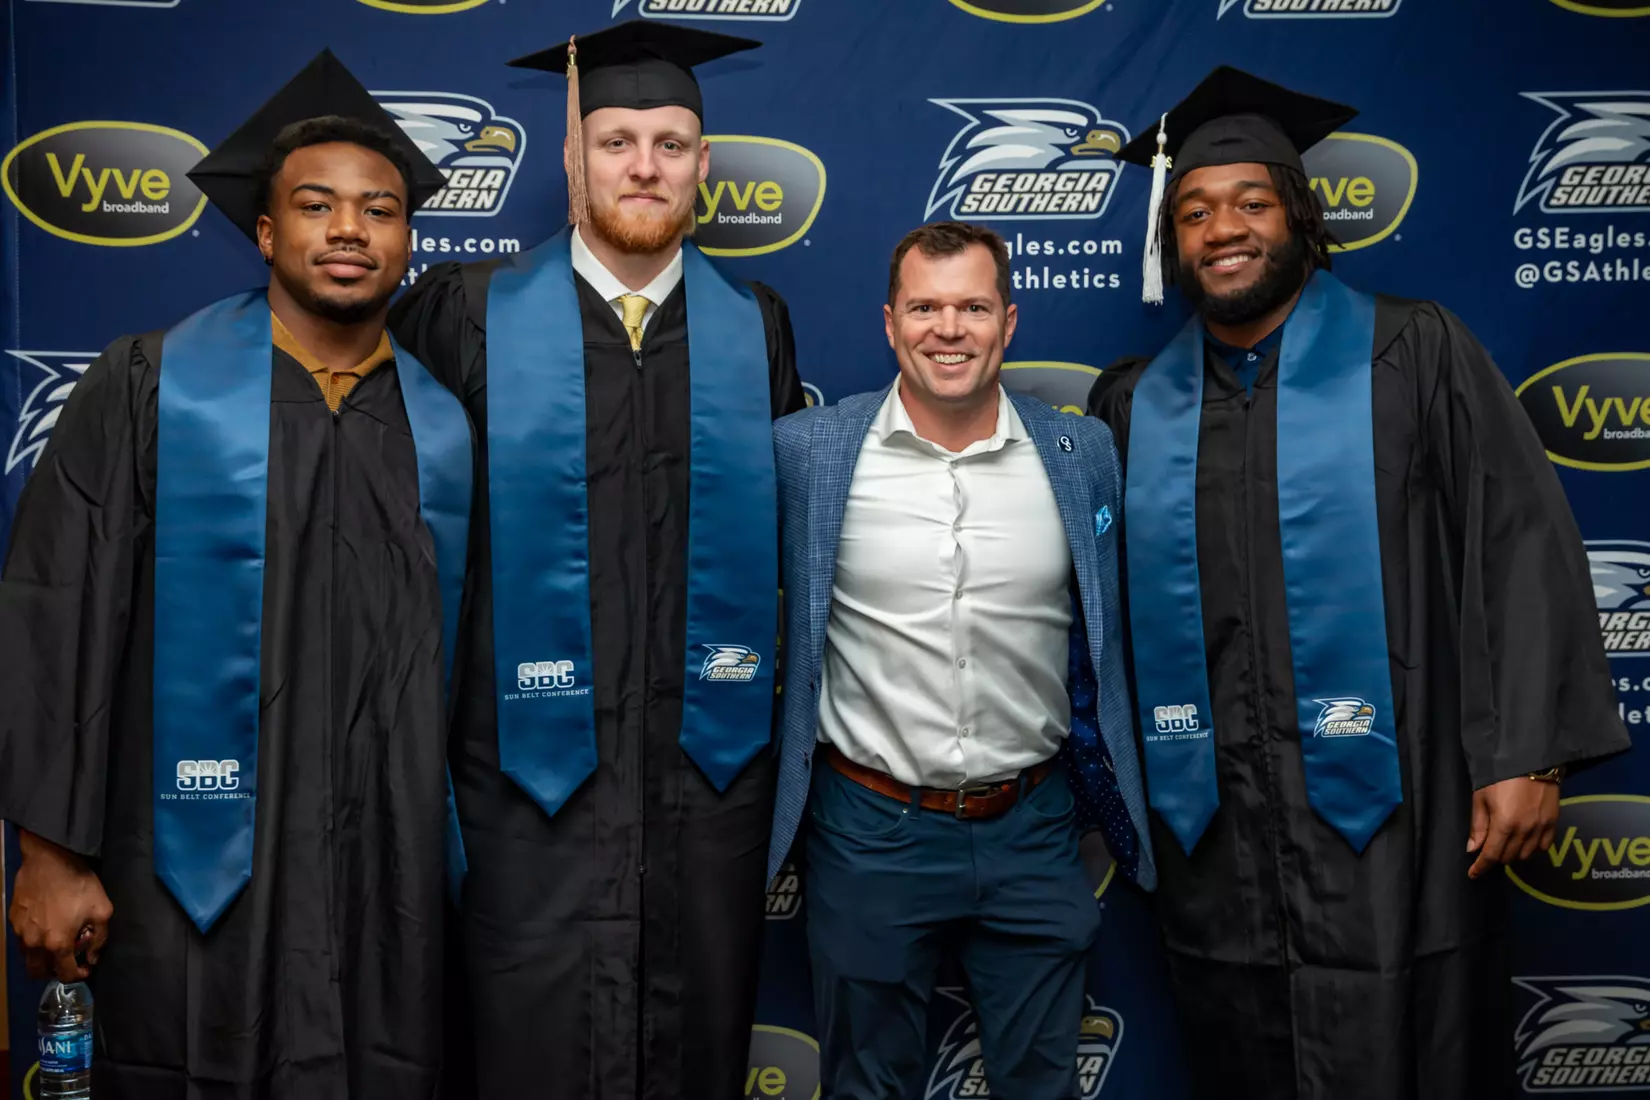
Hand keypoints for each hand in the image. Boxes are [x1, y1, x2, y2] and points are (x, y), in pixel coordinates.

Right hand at [8, 829, 112, 981]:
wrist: (49, 859)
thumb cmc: (78, 883)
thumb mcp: (102, 909)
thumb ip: (99, 939)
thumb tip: (92, 958)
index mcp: (57, 943)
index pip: (64, 974)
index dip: (78, 975)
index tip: (86, 968)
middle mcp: (34, 943)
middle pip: (38, 973)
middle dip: (53, 973)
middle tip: (67, 962)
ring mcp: (19, 932)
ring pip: (27, 958)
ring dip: (42, 958)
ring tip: (57, 944)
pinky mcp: (13, 920)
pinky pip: (21, 940)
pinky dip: (33, 942)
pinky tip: (46, 927)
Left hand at [1466, 776, 1560, 879]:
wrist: (1531, 759)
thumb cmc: (1499, 777)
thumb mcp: (1481, 798)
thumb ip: (1478, 826)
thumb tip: (1472, 849)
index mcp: (1504, 825)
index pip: (1491, 855)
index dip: (1481, 867)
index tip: (1473, 874)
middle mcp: (1525, 831)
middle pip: (1508, 856)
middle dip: (1496, 857)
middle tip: (1489, 848)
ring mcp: (1542, 828)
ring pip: (1526, 854)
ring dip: (1514, 853)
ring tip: (1506, 843)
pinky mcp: (1554, 822)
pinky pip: (1544, 846)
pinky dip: (1533, 847)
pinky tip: (1526, 840)